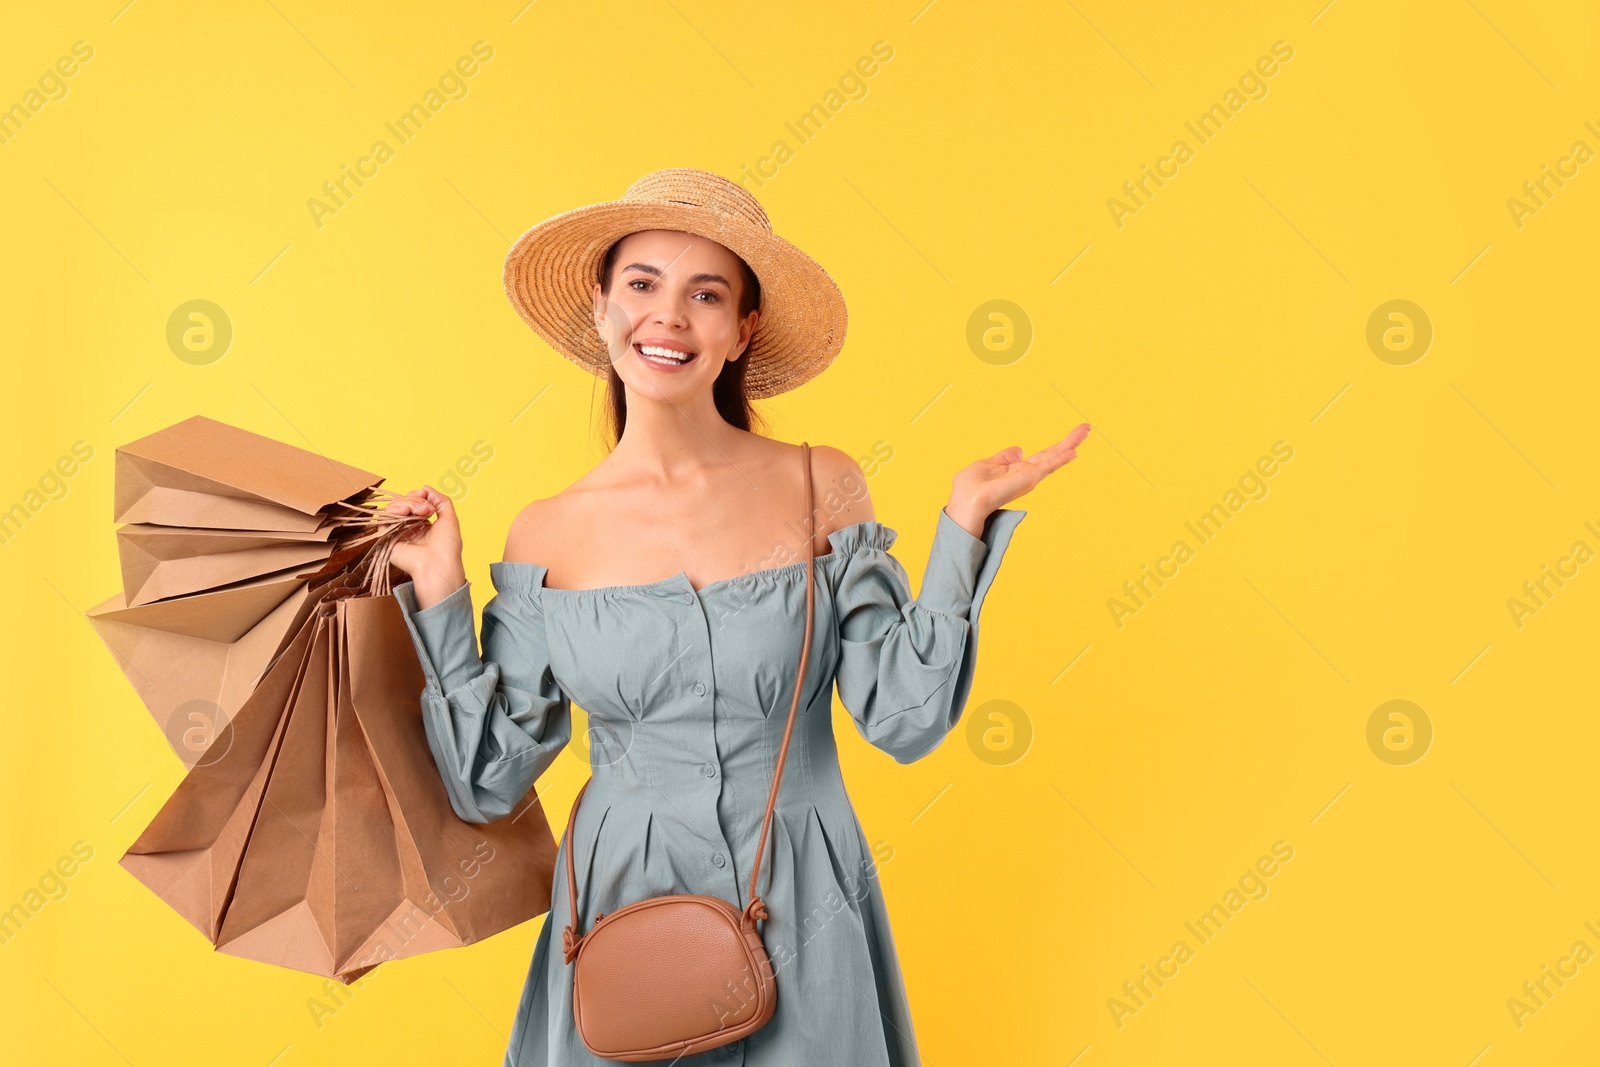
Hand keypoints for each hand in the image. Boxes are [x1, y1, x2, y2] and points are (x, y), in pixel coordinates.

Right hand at [383, 486, 467, 607]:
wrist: (438, 564)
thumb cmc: (447, 546)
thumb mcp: (450, 518)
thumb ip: (441, 500)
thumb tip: (426, 488)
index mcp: (423, 524)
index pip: (413, 502)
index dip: (418, 496)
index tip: (427, 498)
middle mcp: (409, 528)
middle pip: (402, 503)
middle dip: (414, 500)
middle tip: (427, 509)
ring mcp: (398, 532)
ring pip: (393, 508)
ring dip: (406, 503)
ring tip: (418, 512)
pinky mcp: (388, 538)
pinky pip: (383, 518)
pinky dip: (393, 510)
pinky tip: (405, 513)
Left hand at [945, 423, 1090, 535]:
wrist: (966, 503)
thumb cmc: (969, 489)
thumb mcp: (987, 465)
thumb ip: (1004, 458)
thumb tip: (1019, 450)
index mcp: (1018, 470)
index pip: (1043, 455)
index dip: (1057, 445)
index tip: (1072, 433)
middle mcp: (1027, 474)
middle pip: (1053, 455)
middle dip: (1070, 441)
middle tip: (1086, 428)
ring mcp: (1029, 477)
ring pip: (1054, 458)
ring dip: (1070, 445)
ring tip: (1085, 432)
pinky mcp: (1027, 480)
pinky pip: (1047, 467)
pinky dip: (1060, 459)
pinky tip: (1073, 452)